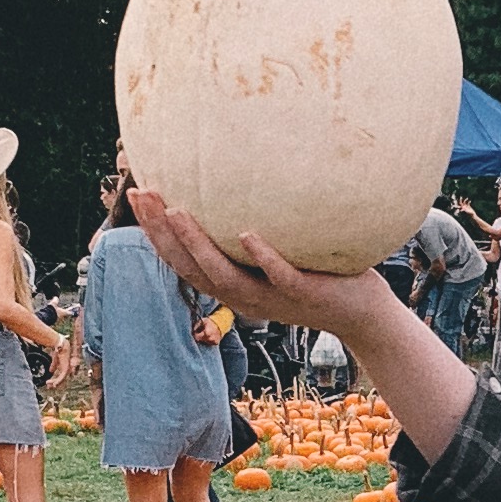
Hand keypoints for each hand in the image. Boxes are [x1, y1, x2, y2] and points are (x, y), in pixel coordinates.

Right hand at [128, 187, 352, 333]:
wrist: (361, 315)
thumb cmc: (318, 278)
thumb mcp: (277, 257)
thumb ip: (251, 235)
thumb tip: (238, 186)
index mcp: (233, 287)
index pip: (182, 262)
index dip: (155, 233)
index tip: (138, 195)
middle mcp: (245, 297)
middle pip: (192, 268)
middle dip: (162, 233)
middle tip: (142, 195)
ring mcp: (272, 297)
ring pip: (226, 276)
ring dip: (198, 244)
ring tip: (177, 211)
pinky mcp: (303, 294)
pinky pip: (280, 276)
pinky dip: (261, 257)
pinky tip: (246, 234)